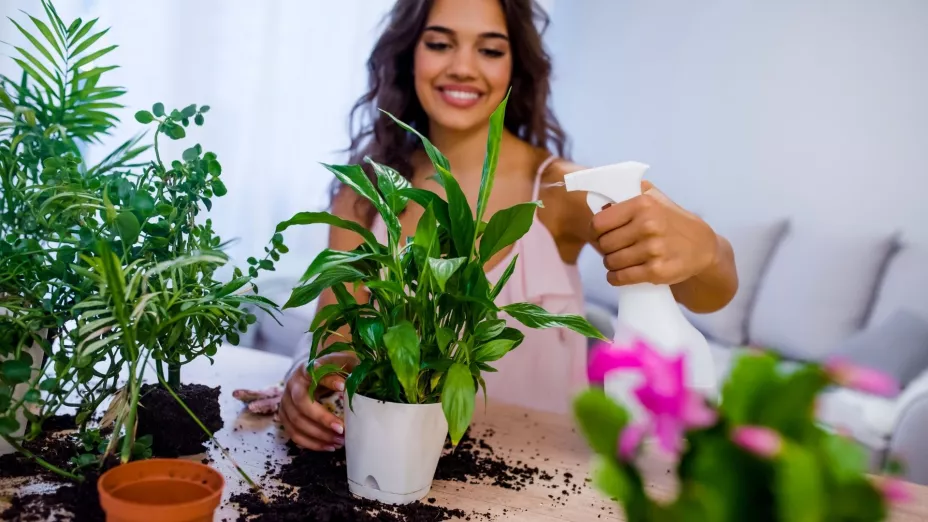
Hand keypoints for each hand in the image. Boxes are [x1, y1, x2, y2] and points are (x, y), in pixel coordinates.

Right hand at [279, 351, 358, 450]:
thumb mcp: (339, 362)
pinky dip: (312, 443)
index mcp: (306, 369)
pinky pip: (294, 434)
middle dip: (322, 418)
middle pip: (302, 403)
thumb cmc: (328, 369)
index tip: (344, 387)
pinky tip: (329, 446)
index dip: (328, 380)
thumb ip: (349, 368)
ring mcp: (286, 402)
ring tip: (340, 441)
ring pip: (297, 422)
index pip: (314, 373)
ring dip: (319, 435)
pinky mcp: (285, 417)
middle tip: (342, 429)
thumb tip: (360, 382)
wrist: (306, 374)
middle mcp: (292, 385)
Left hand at [591, 182, 718, 286]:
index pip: (599, 222)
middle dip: (604, 248)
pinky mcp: (657, 271)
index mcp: (643, 204)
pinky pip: (622, 277)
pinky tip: (616, 275)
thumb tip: (602, 202)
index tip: (599, 234)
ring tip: (618, 260)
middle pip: (604, 244)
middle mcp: (648, 225)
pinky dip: (614, 278)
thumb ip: (630, 194)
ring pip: (611, 261)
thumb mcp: (656, 199)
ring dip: (610, 263)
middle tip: (611, 249)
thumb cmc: (673, 221)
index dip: (595, 231)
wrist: (703, 247)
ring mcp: (653, 250)